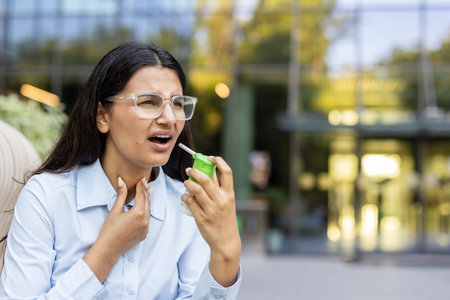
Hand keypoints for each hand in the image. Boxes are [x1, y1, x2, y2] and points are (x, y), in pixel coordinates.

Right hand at [83, 177, 150, 282]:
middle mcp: (145, 220)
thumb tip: (122, 181)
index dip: (141, 186)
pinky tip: (142, 209)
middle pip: (146, 203)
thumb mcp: (115, 210)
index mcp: (138, 213)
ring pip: (148, 211)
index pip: (141, 195)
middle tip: (145, 183)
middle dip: (145, 192)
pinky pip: (146, 220)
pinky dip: (145, 213)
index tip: (141, 179)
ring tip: (146, 193)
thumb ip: (121, 195)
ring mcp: (146, 228)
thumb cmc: (109, 230)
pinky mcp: (144, 234)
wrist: (108, 249)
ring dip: (146, 202)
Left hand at [182, 156, 240, 286]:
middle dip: (195, 171)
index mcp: (230, 195)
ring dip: (188, 183)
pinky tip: (184, 196)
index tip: (210, 158)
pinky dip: (185, 196)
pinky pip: (190, 202)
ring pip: (196, 189)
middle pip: (206, 178)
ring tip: (186, 182)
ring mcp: (211, 210)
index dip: (218, 161)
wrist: (226, 241)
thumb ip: (219, 189)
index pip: (227, 172)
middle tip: (189, 170)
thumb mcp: (228, 203)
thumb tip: (208, 171)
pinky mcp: (201, 218)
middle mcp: (221, 201)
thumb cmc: (226, 219)